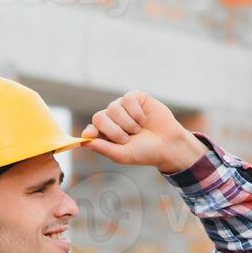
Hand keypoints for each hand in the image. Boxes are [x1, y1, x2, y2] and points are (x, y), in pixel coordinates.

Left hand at [80, 90, 205, 174]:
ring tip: (138, 130)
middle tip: (126, 139)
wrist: (167, 145)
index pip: (91, 128)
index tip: (91, 134)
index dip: (90, 130)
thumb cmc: (144, 152)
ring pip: (113, 108)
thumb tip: (84, 142)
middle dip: (113, 130)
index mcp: (106, 133)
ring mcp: (123, 106)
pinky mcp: (135, 97)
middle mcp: (112, 118)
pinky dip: (136, 112)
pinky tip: (143, 119)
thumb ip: (103, 148)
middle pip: (99, 117)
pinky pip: (128, 99)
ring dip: (127, 123)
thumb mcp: (122, 155)